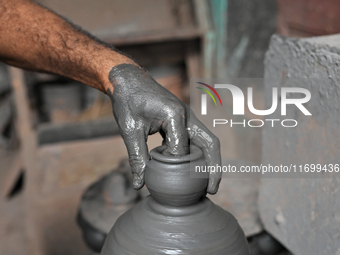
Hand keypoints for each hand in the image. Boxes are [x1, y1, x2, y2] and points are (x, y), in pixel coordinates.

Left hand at [107, 64, 220, 193]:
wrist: (127, 79)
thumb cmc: (128, 101)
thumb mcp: (130, 130)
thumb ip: (137, 157)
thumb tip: (140, 185)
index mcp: (175, 114)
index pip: (181, 149)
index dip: (175, 167)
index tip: (165, 180)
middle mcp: (187, 115)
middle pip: (209, 144)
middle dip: (213, 168)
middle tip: (211, 191)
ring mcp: (187, 117)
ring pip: (205, 142)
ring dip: (208, 162)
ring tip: (207, 185)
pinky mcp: (182, 120)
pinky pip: (195, 139)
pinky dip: (196, 155)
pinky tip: (189, 170)